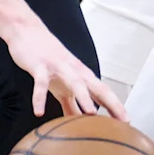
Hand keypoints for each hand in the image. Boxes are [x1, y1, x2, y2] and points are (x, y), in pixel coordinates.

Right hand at [5, 18, 128, 121]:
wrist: (26, 30)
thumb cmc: (46, 58)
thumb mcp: (60, 83)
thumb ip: (70, 103)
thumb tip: (78, 123)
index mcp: (80, 75)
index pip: (103, 92)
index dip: (116, 106)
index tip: (127, 122)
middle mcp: (73, 70)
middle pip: (97, 87)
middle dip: (111, 103)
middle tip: (122, 119)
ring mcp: (57, 67)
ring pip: (74, 82)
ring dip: (84, 97)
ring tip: (91, 113)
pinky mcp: (39, 65)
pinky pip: (41, 83)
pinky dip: (40, 97)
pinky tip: (39, 111)